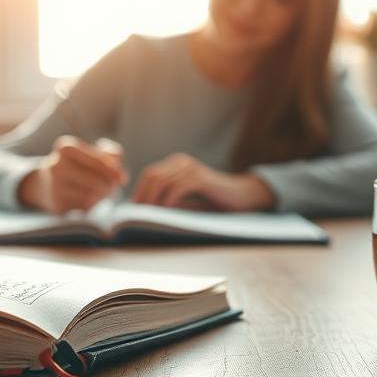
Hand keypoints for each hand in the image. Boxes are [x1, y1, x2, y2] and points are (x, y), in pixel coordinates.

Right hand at [18, 136, 126, 213]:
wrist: (45, 184)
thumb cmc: (76, 166)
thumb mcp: (90, 153)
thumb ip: (111, 155)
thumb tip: (120, 175)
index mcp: (66, 148)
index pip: (98, 161)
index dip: (114, 171)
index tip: (122, 179)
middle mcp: (56, 165)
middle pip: (96, 181)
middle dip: (109, 186)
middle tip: (112, 188)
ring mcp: (54, 186)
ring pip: (91, 195)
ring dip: (101, 196)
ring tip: (100, 192)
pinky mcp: (56, 204)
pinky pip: (84, 207)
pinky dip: (91, 205)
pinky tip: (87, 200)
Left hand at [129, 153, 275, 211]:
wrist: (241, 197)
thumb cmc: (213, 200)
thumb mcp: (187, 199)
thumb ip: (170, 199)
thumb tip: (146, 209)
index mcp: (177, 164)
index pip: (150, 174)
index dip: (140, 189)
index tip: (134, 207)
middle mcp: (182, 162)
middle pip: (153, 176)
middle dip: (144, 195)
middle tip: (139, 213)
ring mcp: (191, 168)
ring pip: (163, 181)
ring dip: (154, 199)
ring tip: (149, 214)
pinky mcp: (200, 178)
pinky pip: (178, 187)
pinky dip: (169, 199)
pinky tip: (167, 210)